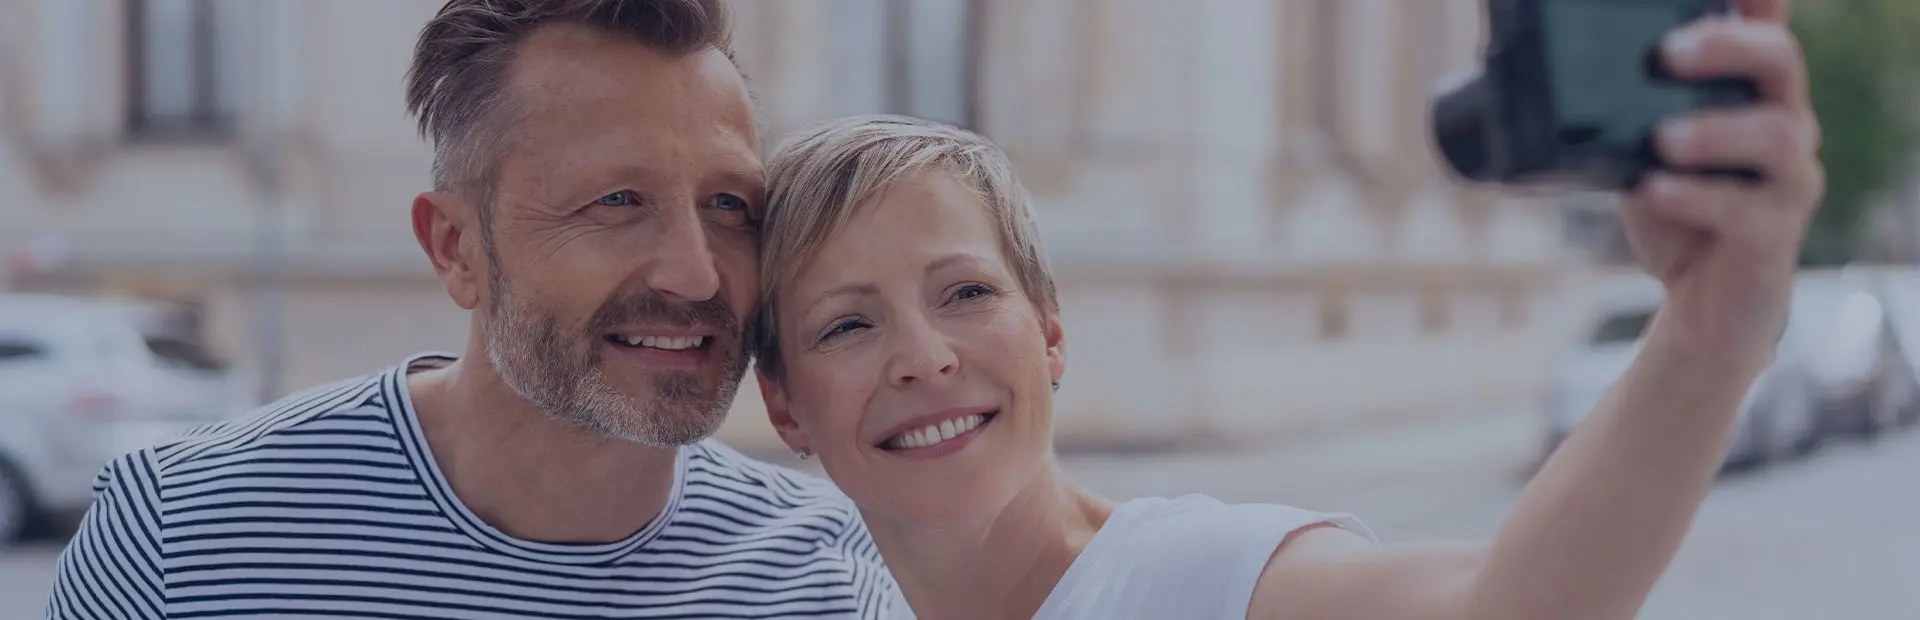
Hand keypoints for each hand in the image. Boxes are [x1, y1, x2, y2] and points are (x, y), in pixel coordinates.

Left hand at [1620, 0, 1824, 361]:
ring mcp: (1787, 179)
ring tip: (1662, 138)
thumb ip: (1620, 107)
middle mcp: (1781, 122)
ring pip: (1778, 136)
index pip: (1764, 28)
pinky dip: (1695, 197)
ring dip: (1715, 131)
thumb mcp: (1638, 148)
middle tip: (1668, 52)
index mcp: (1749, 92)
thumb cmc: (1673, 207)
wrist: (1699, 302)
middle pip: (1780, 62)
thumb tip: (1535, 70)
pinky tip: (1653, 189)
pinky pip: (1747, 210)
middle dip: (1727, 47)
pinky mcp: (1774, 234)